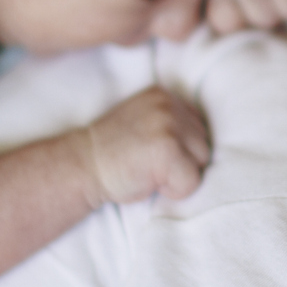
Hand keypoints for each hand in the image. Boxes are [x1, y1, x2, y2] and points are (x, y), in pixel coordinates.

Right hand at [77, 87, 209, 205]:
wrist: (80, 166)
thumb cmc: (112, 153)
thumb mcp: (143, 122)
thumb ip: (171, 122)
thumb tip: (206, 142)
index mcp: (164, 95)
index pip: (197, 127)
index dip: (178, 149)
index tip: (150, 153)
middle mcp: (169, 105)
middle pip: (203, 144)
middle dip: (181, 161)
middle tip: (146, 164)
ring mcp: (169, 126)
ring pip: (201, 162)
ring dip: (179, 175)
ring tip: (148, 171)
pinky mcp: (168, 151)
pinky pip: (191, 182)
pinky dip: (173, 191)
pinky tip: (148, 181)